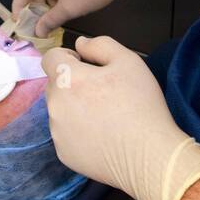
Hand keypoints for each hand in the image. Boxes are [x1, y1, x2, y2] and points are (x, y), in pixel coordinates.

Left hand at [41, 35, 199, 199]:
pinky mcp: (64, 154)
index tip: (88, 67)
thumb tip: (79, 44)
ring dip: (74, 107)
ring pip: (59, 110)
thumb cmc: (140, 104)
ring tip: (104, 116)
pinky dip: (78, 132)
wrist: (149, 155)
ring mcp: (57, 133)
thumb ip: (100, 45)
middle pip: (55, 85)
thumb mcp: (128, 61)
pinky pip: (65, 134)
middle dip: (72, 83)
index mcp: (67, 79)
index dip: (68, 57)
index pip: (50, 58)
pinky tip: (102, 136)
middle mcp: (55, 105)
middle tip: (102, 93)